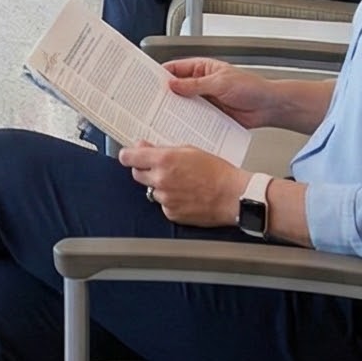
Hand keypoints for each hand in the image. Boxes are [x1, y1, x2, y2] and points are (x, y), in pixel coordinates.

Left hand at [120, 141, 247, 225]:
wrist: (233, 196)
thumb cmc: (217, 172)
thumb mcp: (189, 150)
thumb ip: (162, 149)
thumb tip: (143, 146)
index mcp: (164, 160)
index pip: (129, 158)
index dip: (128, 156)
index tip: (128, 155)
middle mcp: (161, 180)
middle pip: (137, 174)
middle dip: (145, 170)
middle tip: (162, 168)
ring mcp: (165, 199)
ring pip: (151, 190)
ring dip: (160, 186)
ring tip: (182, 183)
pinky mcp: (171, 214)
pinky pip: (163, 205)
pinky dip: (170, 201)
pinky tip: (185, 196)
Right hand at [162, 53, 285, 133]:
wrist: (269, 107)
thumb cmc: (251, 88)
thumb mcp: (220, 83)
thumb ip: (195, 84)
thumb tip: (173, 84)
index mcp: (202, 69)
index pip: (176, 69)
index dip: (161, 74)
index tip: (148, 82)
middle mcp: (201, 84)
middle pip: (177, 88)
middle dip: (165, 95)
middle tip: (150, 103)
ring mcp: (205, 101)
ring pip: (185, 105)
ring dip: (176, 111)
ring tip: (161, 117)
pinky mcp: (211, 116)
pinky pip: (195, 119)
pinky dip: (188, 123)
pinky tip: (180, 128)